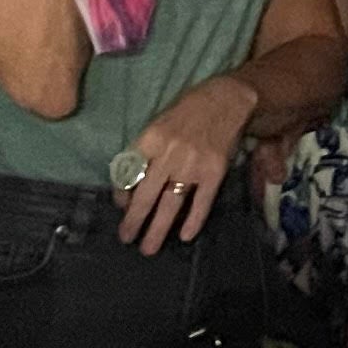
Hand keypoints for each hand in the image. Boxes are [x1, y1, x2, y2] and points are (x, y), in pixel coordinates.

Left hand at [117, 73, 258, 251]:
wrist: (226, 99)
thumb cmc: (188, 109)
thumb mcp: (160, 122)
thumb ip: (147, 149)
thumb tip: (133, 180)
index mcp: (150, 139)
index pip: (128, 173)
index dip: (121, 193)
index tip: (120, 207)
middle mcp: (168, 154)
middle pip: (145, 195)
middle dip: (133, 221)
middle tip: (126, 238)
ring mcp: (192, 165)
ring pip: (169, 204)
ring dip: (157, 228)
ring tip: (148, 248)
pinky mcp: (214, 172)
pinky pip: (200, 202)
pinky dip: (193, 221)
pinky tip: (185, 236)